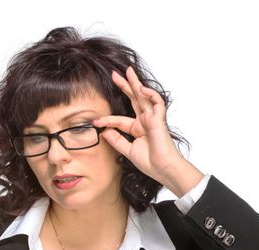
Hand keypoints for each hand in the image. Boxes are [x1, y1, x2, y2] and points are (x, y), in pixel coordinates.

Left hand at [93, 66, 184, 186]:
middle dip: (125, 86)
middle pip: (133, 99)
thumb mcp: (127, 150)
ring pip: (144, 96)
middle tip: (114, 74)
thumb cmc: (150, 162)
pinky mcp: (159, 119)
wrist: (163, 170)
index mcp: (138, 128)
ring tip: (128, 71)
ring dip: (136, 83)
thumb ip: (116, 140)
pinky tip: (141, 88)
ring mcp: (152, 119)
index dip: (107, 119)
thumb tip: (104, 131)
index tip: (95, 122)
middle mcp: (145, 121)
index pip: (119, 119)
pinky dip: (150, 94)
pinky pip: (157, 102)